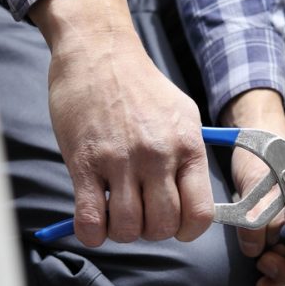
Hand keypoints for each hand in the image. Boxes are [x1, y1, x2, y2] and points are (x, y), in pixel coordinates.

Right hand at [30, 0, 212, 246]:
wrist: (98, 52)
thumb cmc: (141, 86)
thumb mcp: (184, 115)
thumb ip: (190, 156)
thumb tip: (194, 198)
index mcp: (187, 147)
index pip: (201, 214)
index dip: (189, 231)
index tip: (177, 227)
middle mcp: (157, 156)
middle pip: (163, 226)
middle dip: (153, 232)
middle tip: (142, 217)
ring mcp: (119, 160)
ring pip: (128, 228)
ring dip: (122, 232)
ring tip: (116, 216)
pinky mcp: (83, 162)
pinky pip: (90, 218)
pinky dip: (92, 233)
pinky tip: (93, 224)